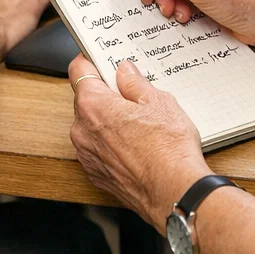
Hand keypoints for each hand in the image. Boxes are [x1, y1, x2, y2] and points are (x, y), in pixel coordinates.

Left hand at [69, 54, 209, 233]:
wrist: (176, 194)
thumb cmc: (168, 149)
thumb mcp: (158, 101)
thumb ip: (135, 82)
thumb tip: (124, 71)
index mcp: (93, 105)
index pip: (78, 70)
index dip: (90, 61)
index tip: (100, 59)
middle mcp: (82, 131)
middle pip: (85, 99)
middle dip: (105, 94)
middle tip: (130, 93)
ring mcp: (88, 156)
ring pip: (92, 127)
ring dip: (108, 122)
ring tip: (139, 123)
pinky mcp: (97, 176)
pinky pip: (99, 151)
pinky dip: (112, 146)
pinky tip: (137, 146)